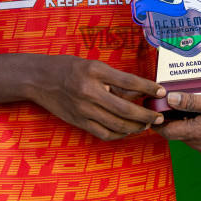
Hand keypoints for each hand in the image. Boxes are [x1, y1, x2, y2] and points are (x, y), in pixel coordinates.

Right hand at [28, 57, 165, 140]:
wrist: (39, 78)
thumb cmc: (68, 68)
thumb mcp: (92, 65)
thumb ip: (113, 79)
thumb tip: (138, 93)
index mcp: (95, 71)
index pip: (128, 81)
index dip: (148, 87)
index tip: (162, 91)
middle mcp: (89, 91)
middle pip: (125, 108)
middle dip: (146, 114)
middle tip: (159, 116)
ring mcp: (83, 109)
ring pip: (116, 124)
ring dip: (136, 127)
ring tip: (147, 124)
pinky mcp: (78, 121)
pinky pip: (103, 133)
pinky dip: (119, 134)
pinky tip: (128, 131)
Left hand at [153, 89, 200, 157]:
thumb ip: (192, 101)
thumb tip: (171, 99)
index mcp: (196, 133)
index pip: (166, 131)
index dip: (157, 122)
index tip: (154, 112)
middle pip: (179, 134)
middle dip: (174, 120)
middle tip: (174, 103)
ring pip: (192, 138)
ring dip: (189, 125)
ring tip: (195, 108)